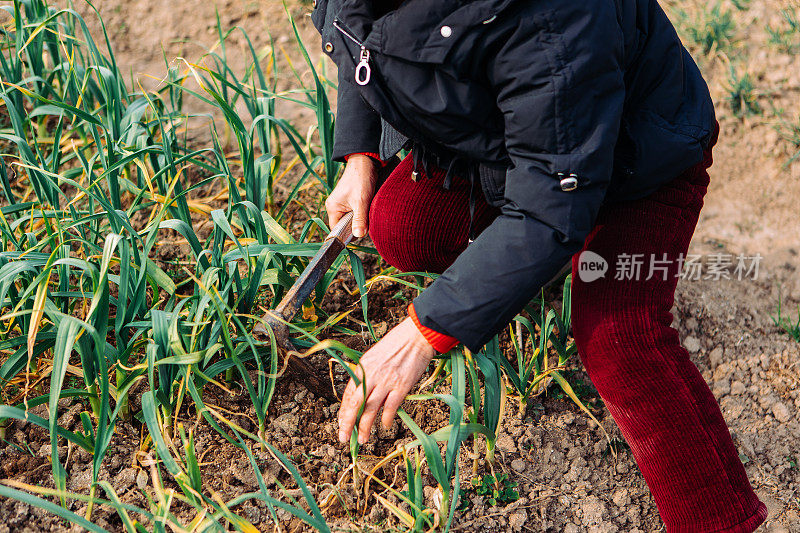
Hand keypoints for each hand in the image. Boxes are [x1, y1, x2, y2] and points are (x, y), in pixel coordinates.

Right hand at [326, 154, 377, 237]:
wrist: (365, 162)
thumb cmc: (360, 179)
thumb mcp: (361, 201)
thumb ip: (359, 219)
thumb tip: (358, 235)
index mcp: (332, 207)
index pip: (336, 230)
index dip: (346, 234)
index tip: (359, 233)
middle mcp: (335, 206)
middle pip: (344, 225)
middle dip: (356, 226)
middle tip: (366, 221)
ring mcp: (342, 203)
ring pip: (351, 219)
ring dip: (360, 219)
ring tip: (367, 211)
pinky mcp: (350, 200)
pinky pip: (355, 212)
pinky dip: (362, 212)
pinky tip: (368, 207)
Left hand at [338, 317, 436, 444]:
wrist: (416, 337)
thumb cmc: (397, 345)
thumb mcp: (374, 356)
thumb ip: (367, 374)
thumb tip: (362, 393)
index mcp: (363, 367)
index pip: (348, 394)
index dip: (343, 411)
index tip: (341, 424)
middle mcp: (371, 375)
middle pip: (355, 404)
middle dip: (347, 423)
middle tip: (344, 438)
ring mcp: (386, 382)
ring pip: (370, 409)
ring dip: (365, 427)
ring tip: (363, 439)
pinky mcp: (401, 386)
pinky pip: (390, 408)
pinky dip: (385, 419)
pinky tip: (383, 426)